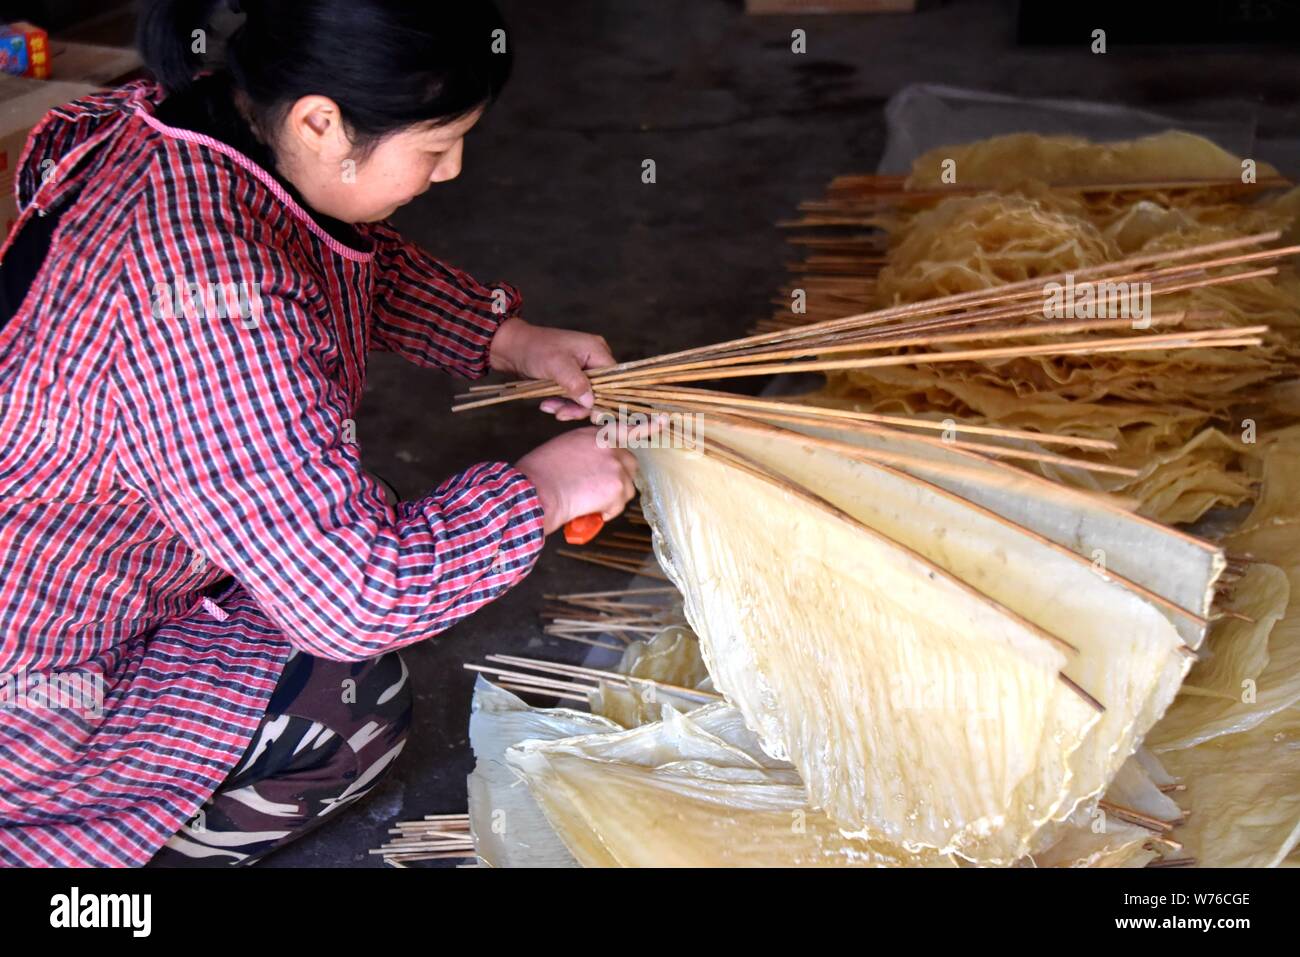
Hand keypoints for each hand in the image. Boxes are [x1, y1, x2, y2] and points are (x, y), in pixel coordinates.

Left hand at [489, 317, 614, 421]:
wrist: (512, 348)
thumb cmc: (535, 349)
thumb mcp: (556, 364)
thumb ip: (576, 382)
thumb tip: (591, 402)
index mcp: (597, 351)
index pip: (613, 380)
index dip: (605, 399)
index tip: (592, 416)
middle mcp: (594, 361)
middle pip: (599, 392)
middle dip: (580, 406)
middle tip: (562, 415)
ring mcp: (582, 371)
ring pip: (585, 398)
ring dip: (568, 407)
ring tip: (549, 408)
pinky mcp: (571, 380)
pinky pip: (573, 398)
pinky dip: (561, 404)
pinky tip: (547, 405)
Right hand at [516, 427, 638, 535]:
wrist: (536, 490)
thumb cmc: (539, 474)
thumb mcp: (563, 448)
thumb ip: (586, 450)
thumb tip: (595, 466)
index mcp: (594, 435)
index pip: (626, 428)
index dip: (647, 427)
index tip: (663, 420)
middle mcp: (609, 446)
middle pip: (629, 464)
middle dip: (619, 478)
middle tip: (598, 489)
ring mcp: (615, 466)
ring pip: (626, 488)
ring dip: (611, 498)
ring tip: (586, 500)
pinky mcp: (617, 487)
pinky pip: (618, 506)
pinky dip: (605, 512)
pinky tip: (587, 508)